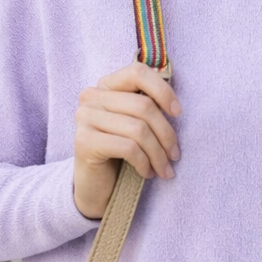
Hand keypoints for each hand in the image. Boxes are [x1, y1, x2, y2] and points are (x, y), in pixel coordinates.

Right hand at [73, 61, 181, 219]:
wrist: (95, 188)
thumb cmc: (121, 154)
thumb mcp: (136, 125)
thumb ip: (147, 108)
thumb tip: (176, 106)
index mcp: (106, 86)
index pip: (137, 72)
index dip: (163, 91)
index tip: (178, 113)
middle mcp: (91, 97)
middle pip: (143, 106)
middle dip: (166, 134)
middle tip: (175, 155)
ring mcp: (84, 118)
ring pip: (138, 129)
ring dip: (158, 154)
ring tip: (164, 169)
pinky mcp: (84, 141)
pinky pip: (128, 147)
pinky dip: (144, 163)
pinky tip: (147, 173)